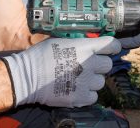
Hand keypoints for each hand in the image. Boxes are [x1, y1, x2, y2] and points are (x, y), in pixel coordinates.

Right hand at [1, 36, 118, 107]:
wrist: (27, 76)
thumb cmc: (40, 56)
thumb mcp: (60, 40)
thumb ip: (78, 42)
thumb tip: (88, 42)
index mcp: (86, 47)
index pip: (112, 45)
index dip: (112, 47)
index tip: (110, 49)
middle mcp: (90, 64)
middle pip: (108, 65)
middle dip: (100, 65)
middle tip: (88, 66)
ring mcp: (86, 82)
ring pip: (101, 82)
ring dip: (92, 80)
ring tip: (79, 79)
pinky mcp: (81, 98)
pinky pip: (93, 96)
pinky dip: (87, 94)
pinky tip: (76, 89)